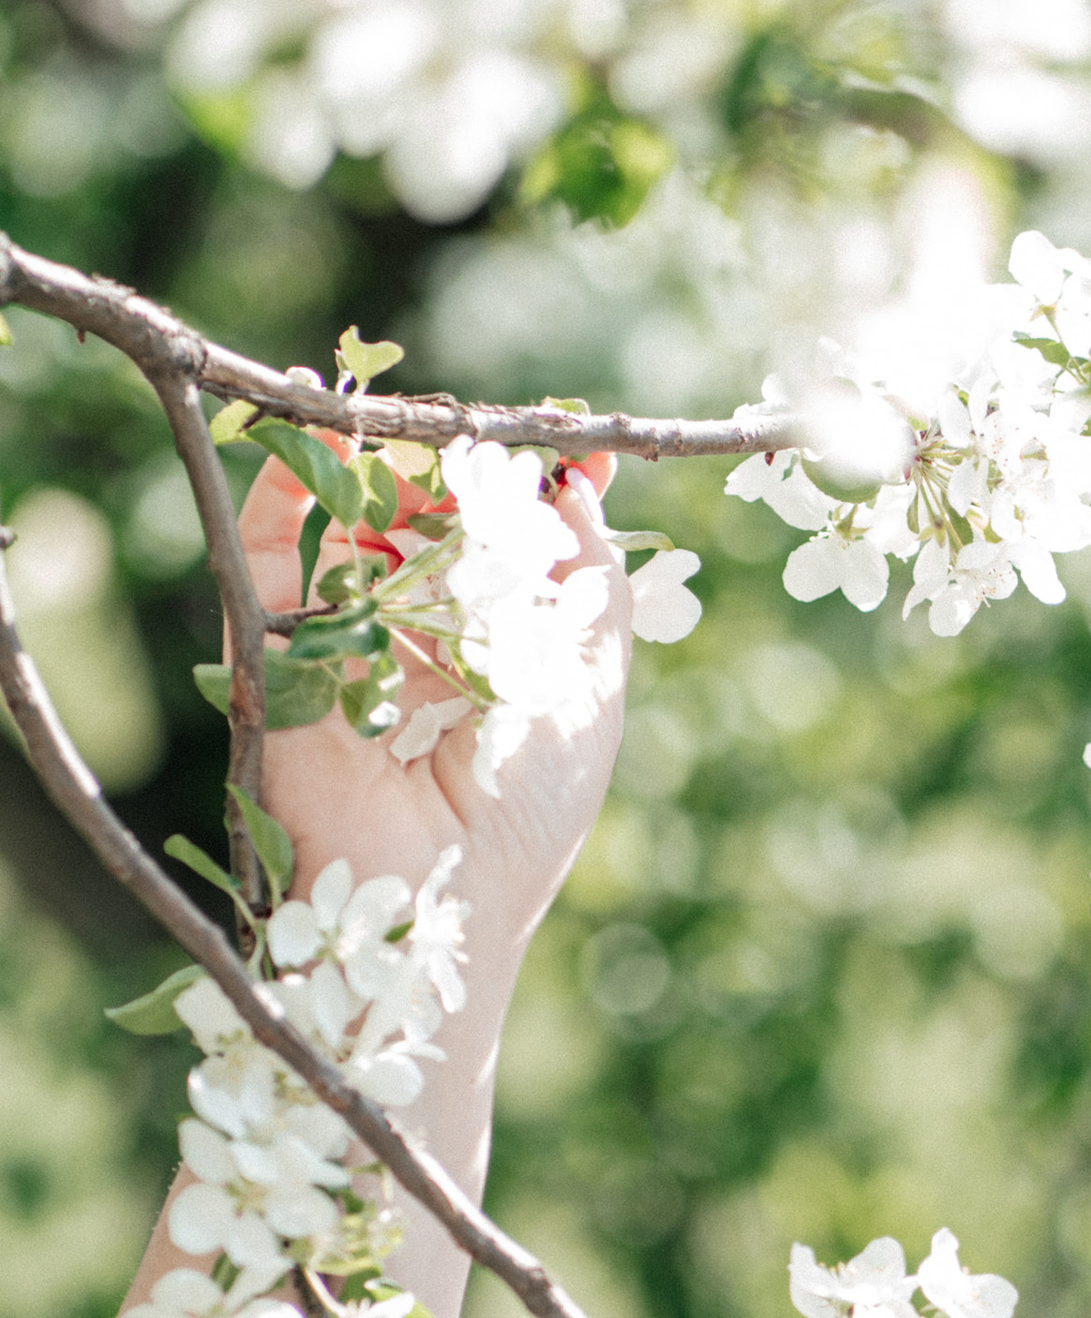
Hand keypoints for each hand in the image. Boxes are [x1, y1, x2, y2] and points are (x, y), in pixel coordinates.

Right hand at [230, 446, 634, 970]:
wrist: (435, 893)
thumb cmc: (526, 810)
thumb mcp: (592, 684)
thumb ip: (593, 584)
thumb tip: (574, 487)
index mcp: (484, 642)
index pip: (494, 538)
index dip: (523, 486)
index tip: (563, 449)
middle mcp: (407, 630)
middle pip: (422, 512)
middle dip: (455, 465)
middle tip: (487, 438)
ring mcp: (335, 629)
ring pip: (351, 512)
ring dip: (386, 458)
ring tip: (428, 429)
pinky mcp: (270, 637)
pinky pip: (275, 537)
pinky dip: (298, 472)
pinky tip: (337, 424)